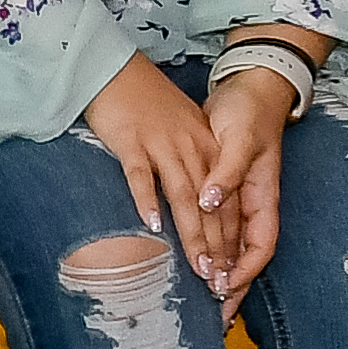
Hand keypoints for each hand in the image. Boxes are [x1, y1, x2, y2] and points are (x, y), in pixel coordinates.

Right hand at [77, 53, 225, 260]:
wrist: (115, 67)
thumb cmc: (145, 102)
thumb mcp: (181, 129)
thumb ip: (192, 162)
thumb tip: (197, 201)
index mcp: (206, 147)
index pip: (225, 200)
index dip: (230, 238)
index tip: (231, 269)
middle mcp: (190, 148)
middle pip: (209, 205)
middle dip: (217, 247)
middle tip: (219, 281)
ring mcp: (162, 144)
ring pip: (182, 196)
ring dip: (193, 234)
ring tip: (198, 266)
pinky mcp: (133, 140)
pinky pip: (141, 175)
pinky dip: (147, 200)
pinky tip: (152, 224)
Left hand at [189, 65, 293, 302]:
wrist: (247, 89)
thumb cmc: (248, 113)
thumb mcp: (240, 138)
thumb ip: (228, 172)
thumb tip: (211, 201)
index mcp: (264, 197)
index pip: (261, 245)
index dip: (245, 269)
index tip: (223, 286)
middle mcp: (253, 205)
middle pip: (245, 256)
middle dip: (233, 287)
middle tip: (215, 318)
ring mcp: (237, 200)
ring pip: (229, 248)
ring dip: (219, 275)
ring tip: (204, 305)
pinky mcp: (219, 192)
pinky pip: (215, 230)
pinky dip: (206, 250)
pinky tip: (192, 266)